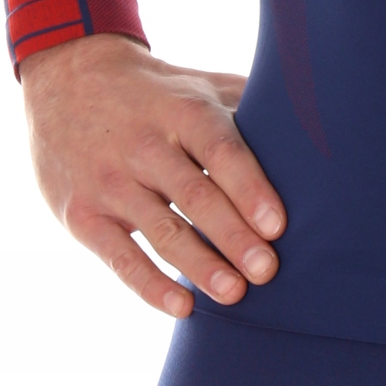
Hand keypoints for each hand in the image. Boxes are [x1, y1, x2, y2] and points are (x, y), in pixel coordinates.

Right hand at [20, 33, 285, 316]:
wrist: (68, 78)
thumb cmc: (157, 93)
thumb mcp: (200, 85)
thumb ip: (250, 105)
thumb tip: (317, 127)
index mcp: (182, 112)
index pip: (220, 150)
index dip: (249, 188)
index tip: (277, 225)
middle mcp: (145, 146)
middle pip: (194, 195)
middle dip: (232, 236)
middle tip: (267, 271)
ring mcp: (111, 181)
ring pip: (161, 230)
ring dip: (199, 265)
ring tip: (234, 294)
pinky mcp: (83, 215)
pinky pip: (120, 257)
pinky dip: (149, 285)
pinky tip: (181, 306)